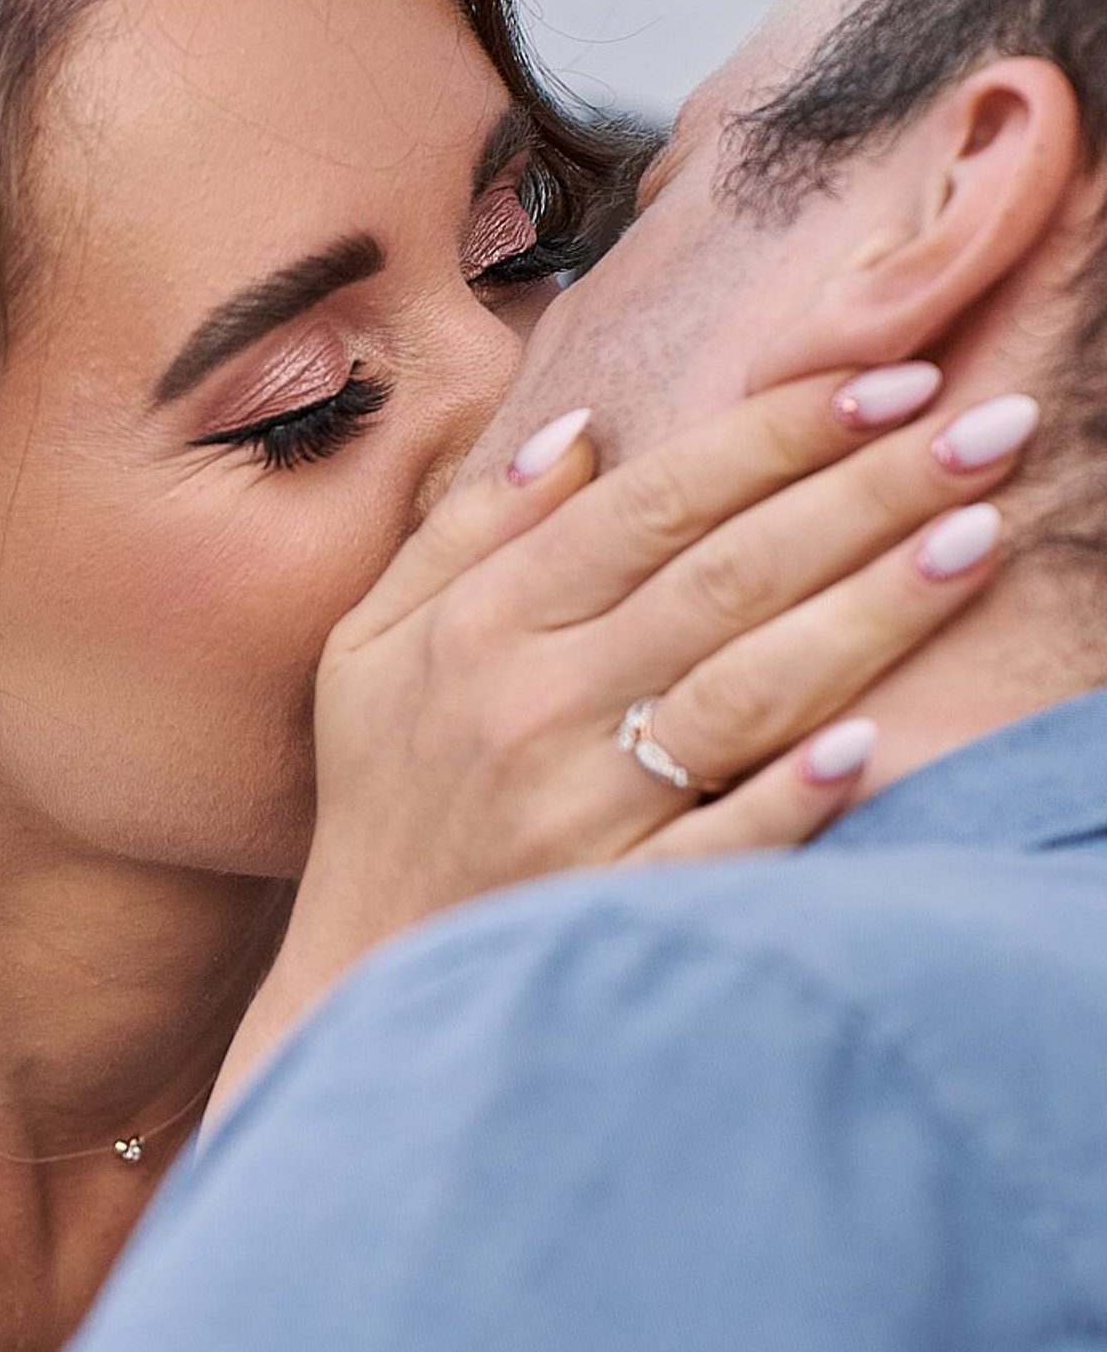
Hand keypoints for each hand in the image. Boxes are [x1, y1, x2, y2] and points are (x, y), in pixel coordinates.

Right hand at [216, 365, 1033, 1096]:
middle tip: (989, 428)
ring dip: (869, 612)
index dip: (777, 433)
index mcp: (481, 629)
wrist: (363, 970)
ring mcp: (574, 813)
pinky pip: (717, 843)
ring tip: (976, 537)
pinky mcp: (612, 903)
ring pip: (746, 691)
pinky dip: (789, 798)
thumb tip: (575, 434)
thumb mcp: (369, 648)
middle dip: (865, 492)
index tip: (890, 381)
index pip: (651, 503)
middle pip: (724, 577)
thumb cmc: (383, 799)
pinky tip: (873, 743)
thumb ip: (462, 535)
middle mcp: (529, 709)